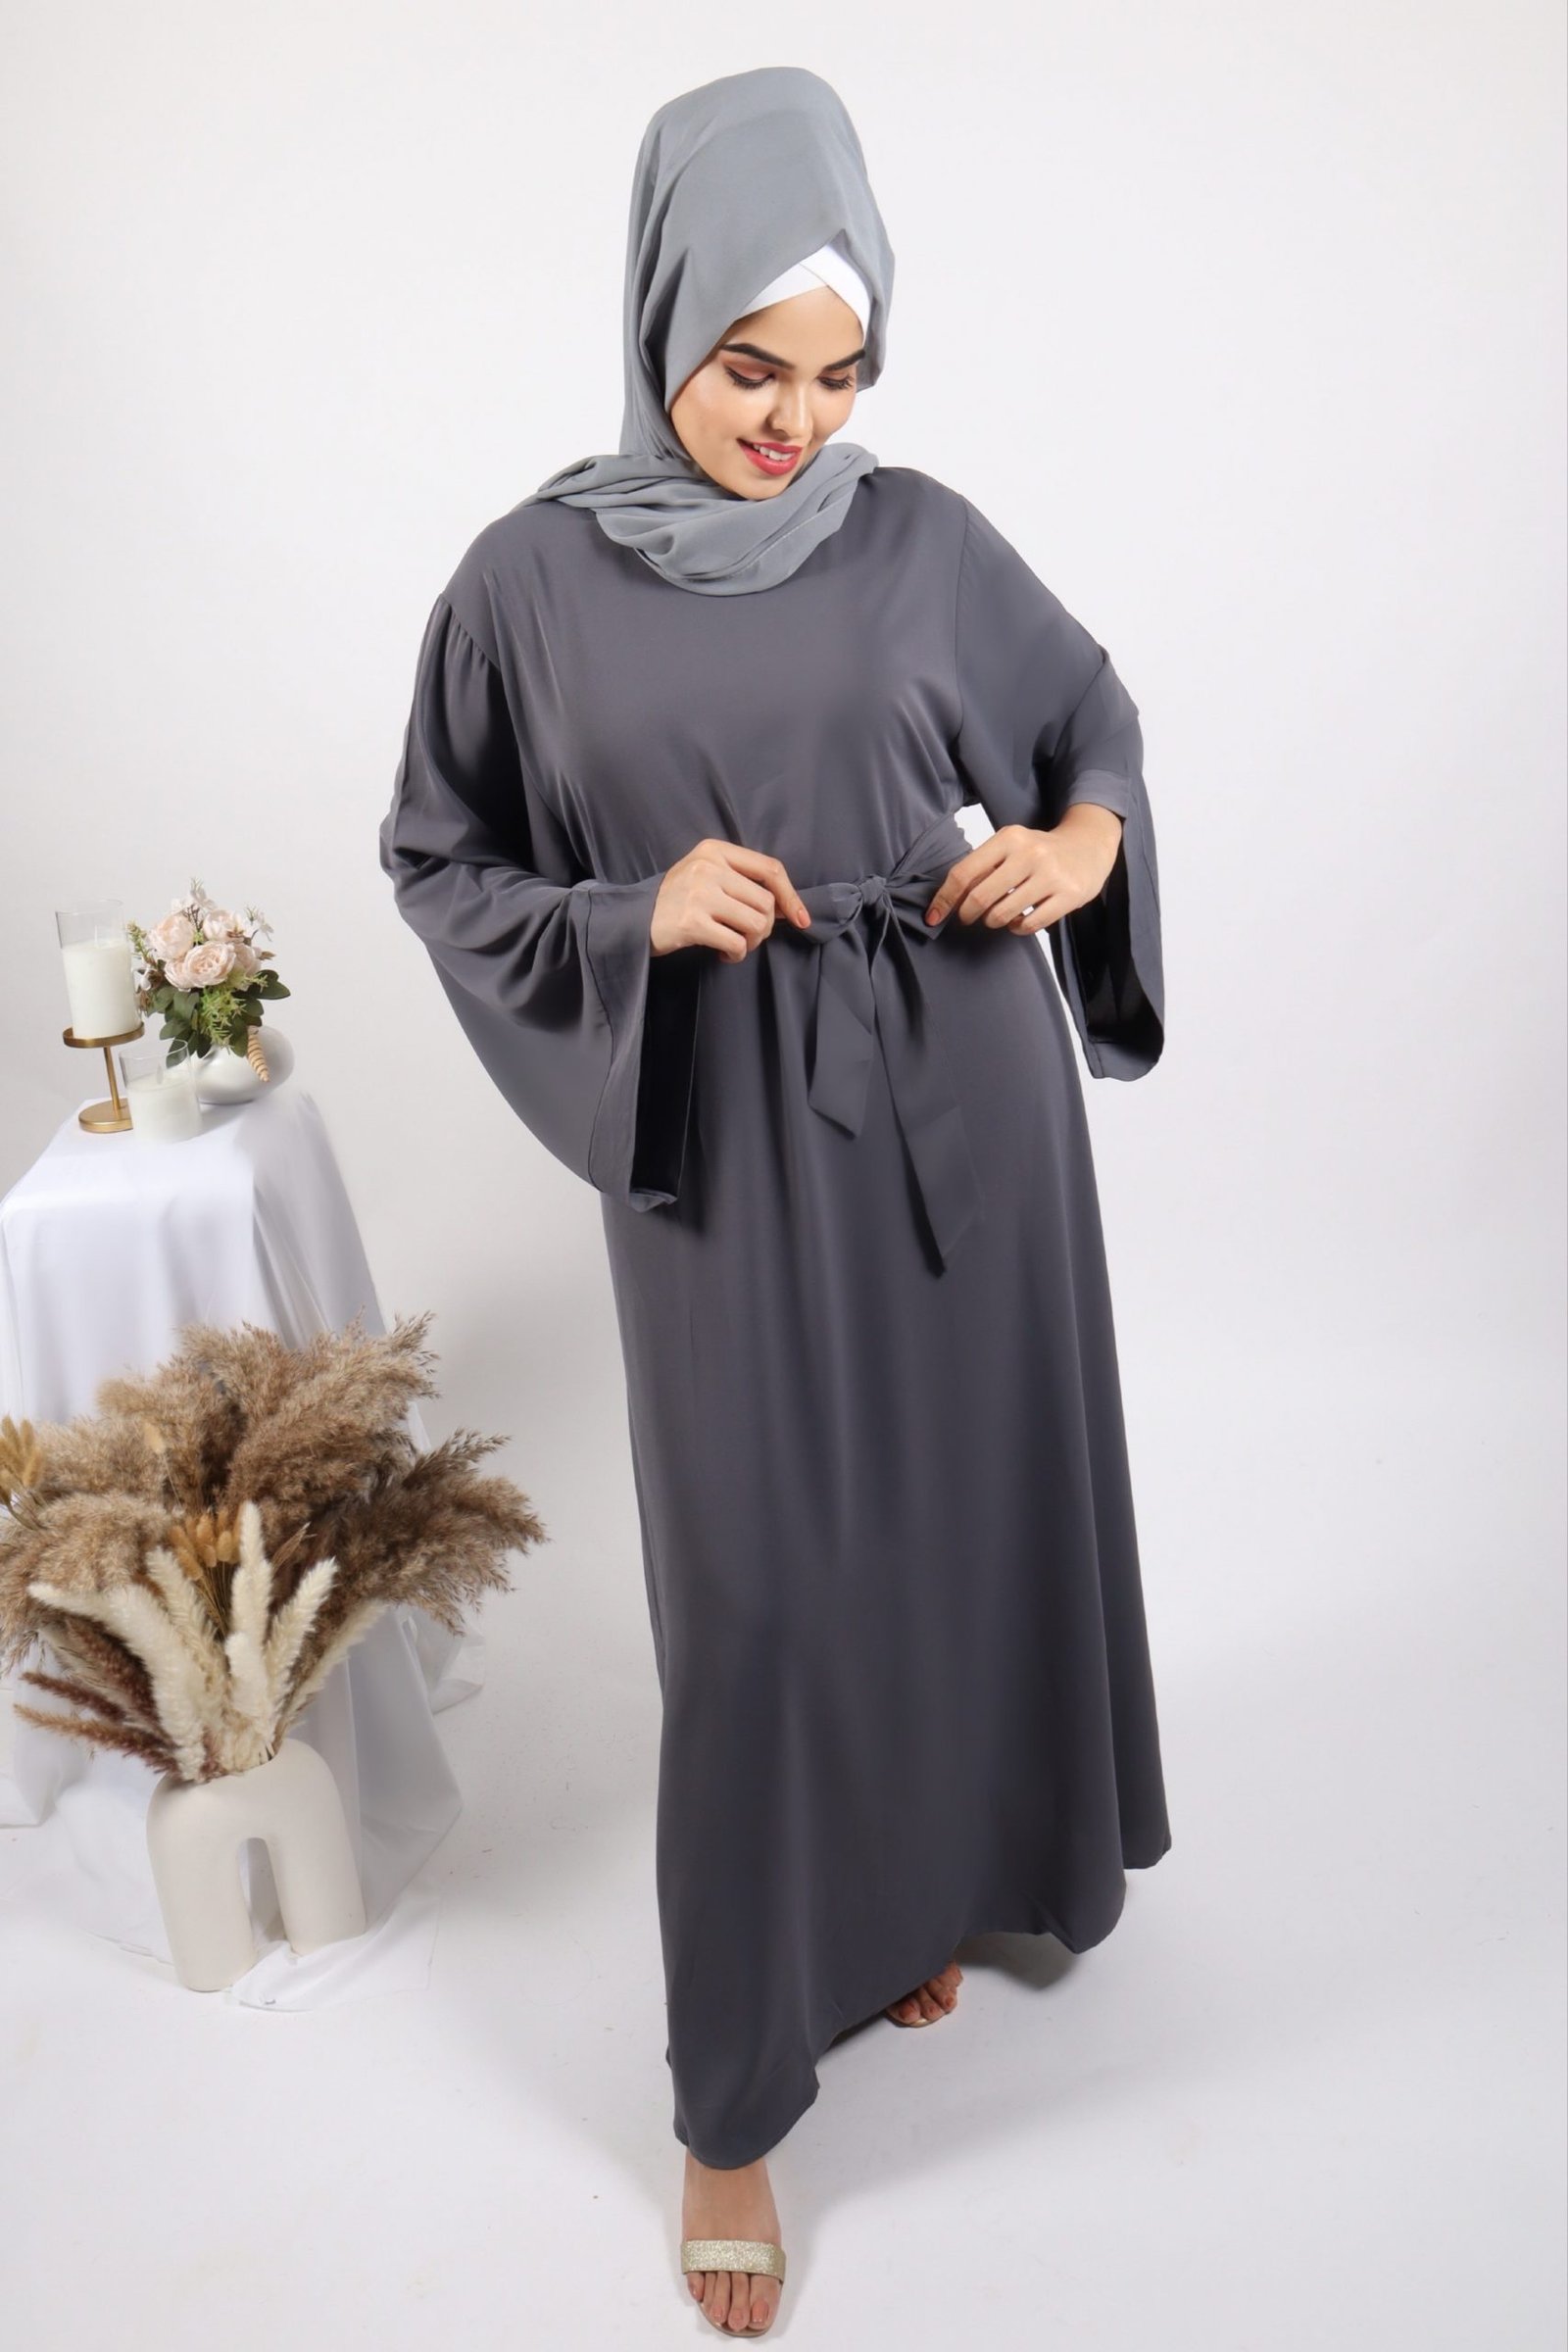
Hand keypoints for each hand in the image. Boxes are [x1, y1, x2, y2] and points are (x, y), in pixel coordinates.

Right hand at [651, 839, 812, 962]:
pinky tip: (723, 954)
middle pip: (766, 902)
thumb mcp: (704, 875)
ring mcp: (700, 893)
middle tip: (747, 936)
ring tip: (735, 945)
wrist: (632, 919)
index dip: (792, 896)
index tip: (801, 919)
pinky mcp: (692, 922)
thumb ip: (741, 881)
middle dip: (765, 927)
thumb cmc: (675, 900)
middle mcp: (708, 867)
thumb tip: (788, 906)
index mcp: (714, 851)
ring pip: (756, 924)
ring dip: (752, 943)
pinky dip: (737, 955)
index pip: (770, 869)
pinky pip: (737, 943)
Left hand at [923, 807, 1123, 935]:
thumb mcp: (1010, 845)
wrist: (1089, 844)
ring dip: (993, 921)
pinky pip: (1030, 925)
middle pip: (980, 897)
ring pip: (1003, 915)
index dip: (944, 899)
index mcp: (1009, 838)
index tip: (933, 916)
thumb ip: (982, 866)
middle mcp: (1029, 854)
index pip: (964, 873)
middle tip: (968, 917)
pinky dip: (1017, 928)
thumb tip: (948, 899)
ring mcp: (1051, 876)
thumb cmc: (1040, 850)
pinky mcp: (1069, 895)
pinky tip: (1019, 921)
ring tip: (997, 915)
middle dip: (967, 914)